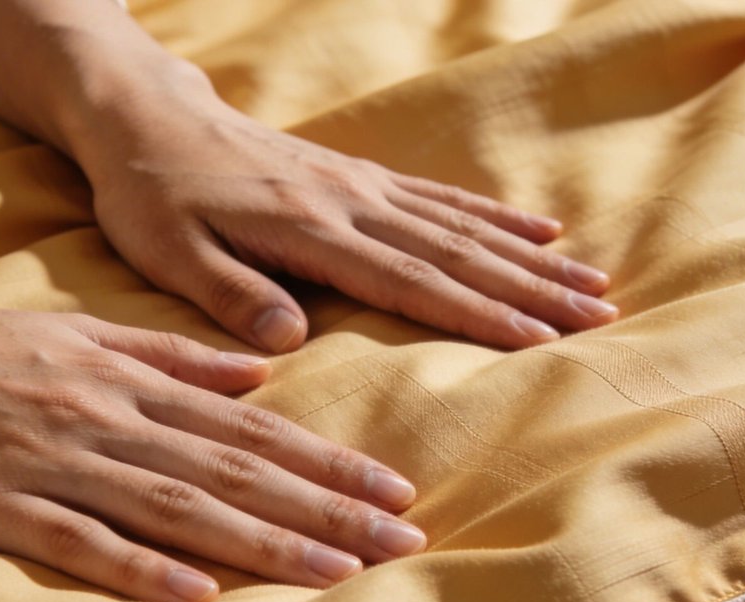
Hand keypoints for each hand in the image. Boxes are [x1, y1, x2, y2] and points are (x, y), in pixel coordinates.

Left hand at [0, 0, 616, 353]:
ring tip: (593, 283)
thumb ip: (230, 295)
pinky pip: (441, 198)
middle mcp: (350, 204)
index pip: (410, 281)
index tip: (538, 340)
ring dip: (530, 258)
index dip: (477, 313)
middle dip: (532, 288)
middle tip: (599, 316)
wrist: (145, 116)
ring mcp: (361, 186)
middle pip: (458, 252)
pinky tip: (540, 230)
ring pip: (463, 225)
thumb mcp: (166, 253)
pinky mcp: (359, 176)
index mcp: (309, 232)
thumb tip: (290, 342)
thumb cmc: (150, 196)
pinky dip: (495, 216)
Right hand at [0, 301, 425, 601]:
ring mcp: (50, 462)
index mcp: (126, 381)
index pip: (251, 429)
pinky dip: (140, 569)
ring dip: (262, 542)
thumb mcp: (75, 335)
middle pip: (234, 471)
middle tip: (401, 540)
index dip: (328, 463)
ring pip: (176, 507)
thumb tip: (259, 374)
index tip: (395, 492)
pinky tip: (198, 597)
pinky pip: (77, 543)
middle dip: (325, 508)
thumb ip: (170, 356)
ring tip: (338, 572)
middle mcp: (104, 419)